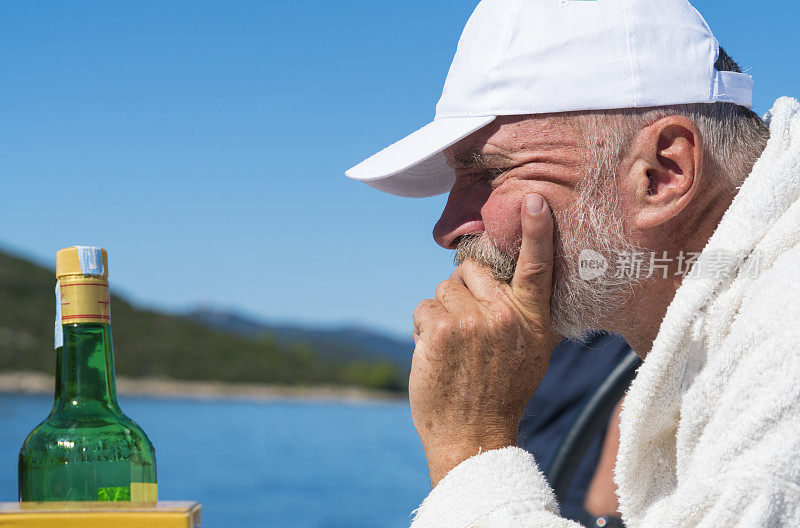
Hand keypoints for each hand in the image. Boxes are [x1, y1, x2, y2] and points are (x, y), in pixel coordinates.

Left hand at [410, 193, 560, 485]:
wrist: (474, 438)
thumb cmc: (499, 394)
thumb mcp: (531, 354)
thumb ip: (522, 315)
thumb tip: (505, 280)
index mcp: (533, 320)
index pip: (538, 268)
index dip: (536, 232)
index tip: (532, 201)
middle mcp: (507, 316)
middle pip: (470, 272)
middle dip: (461, 294)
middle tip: (467, 332)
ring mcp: (474, 321)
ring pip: (443, 291)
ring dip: (442, 314)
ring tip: (454, 350)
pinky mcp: (442, 329)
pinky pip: (424, 307)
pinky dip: (423, 328)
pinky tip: (436, 355)